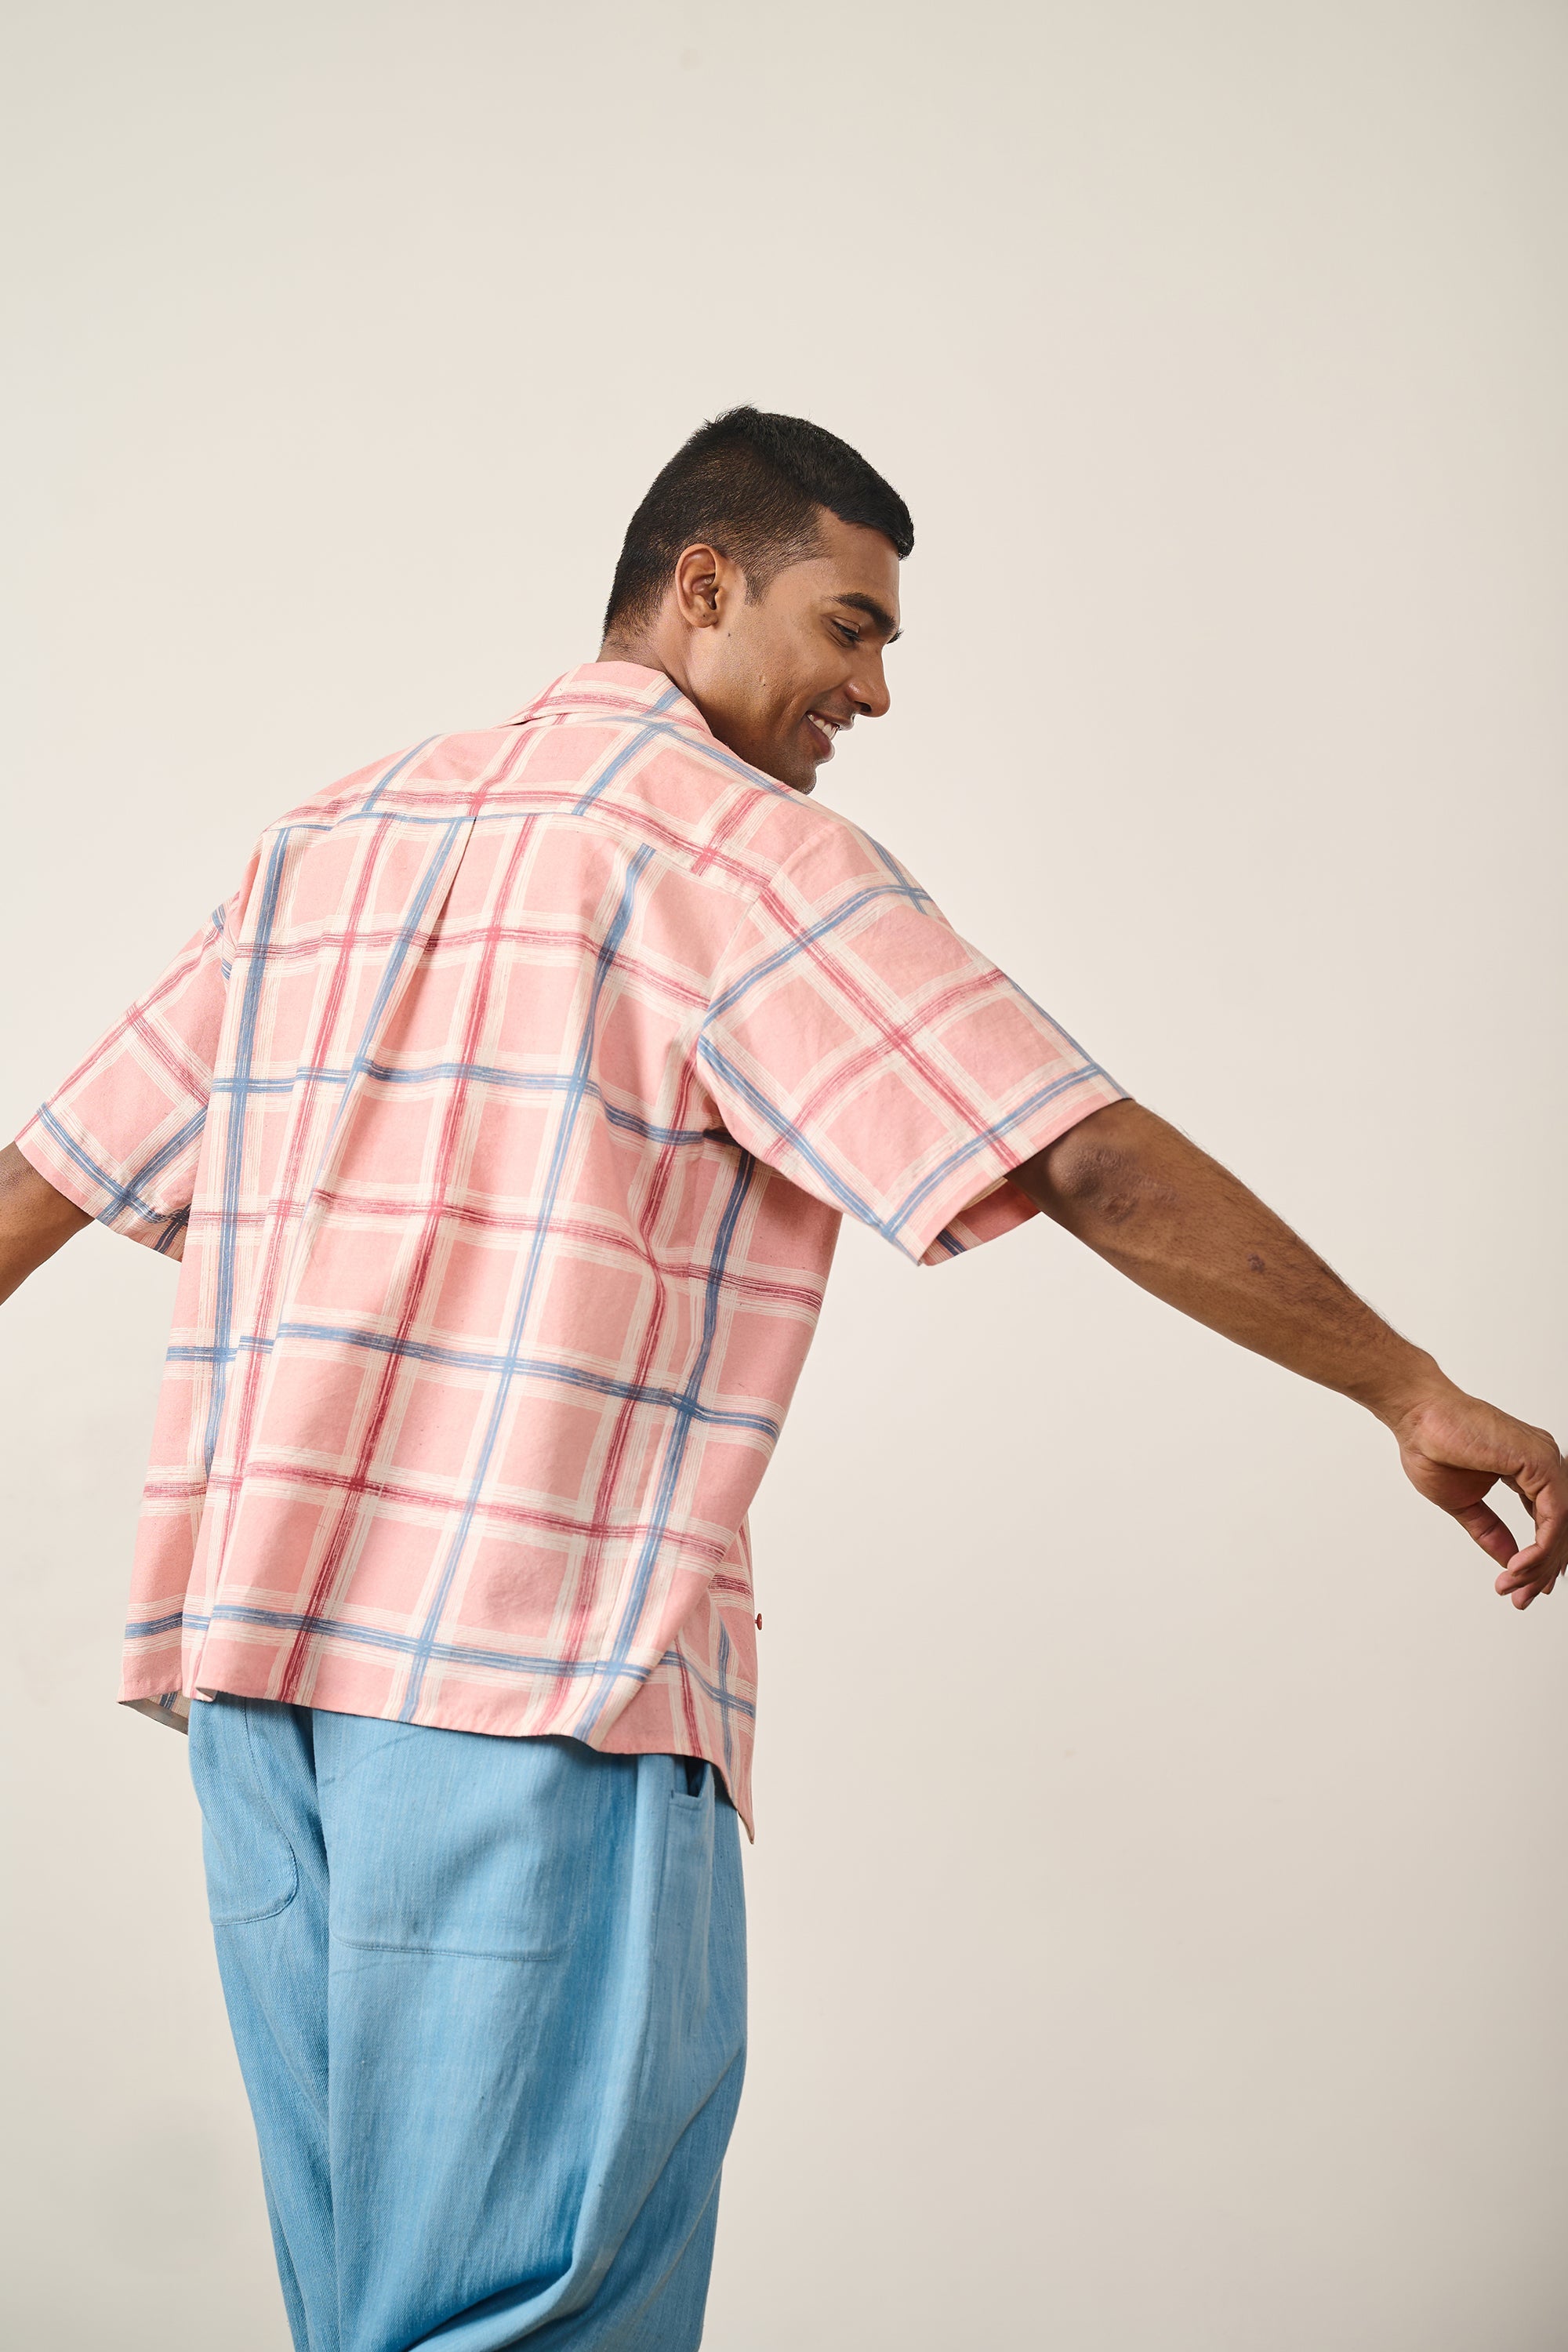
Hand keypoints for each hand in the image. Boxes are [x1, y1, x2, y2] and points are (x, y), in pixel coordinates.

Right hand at [1388, 1382, 1567, 1607]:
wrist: (1414, 1417)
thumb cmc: (1431, 1446)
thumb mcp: (1464, 1504)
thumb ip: (1491, 1532)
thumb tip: (1511, 1562)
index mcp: (1529, 1469)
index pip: (1549, 1520)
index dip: (1541, 1557)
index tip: (1523, 1587)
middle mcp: (1544, 1462)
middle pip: (1561, 1527)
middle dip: (1543, 1569)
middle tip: (1520, 1598)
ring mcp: (1545, 1459)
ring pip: (1562, 1525)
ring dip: (1540, 1564)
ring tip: (1513, 1586)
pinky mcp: (1539, 1461)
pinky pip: (1555, 1516)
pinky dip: (1542, 1546)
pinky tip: (1519, 1566)